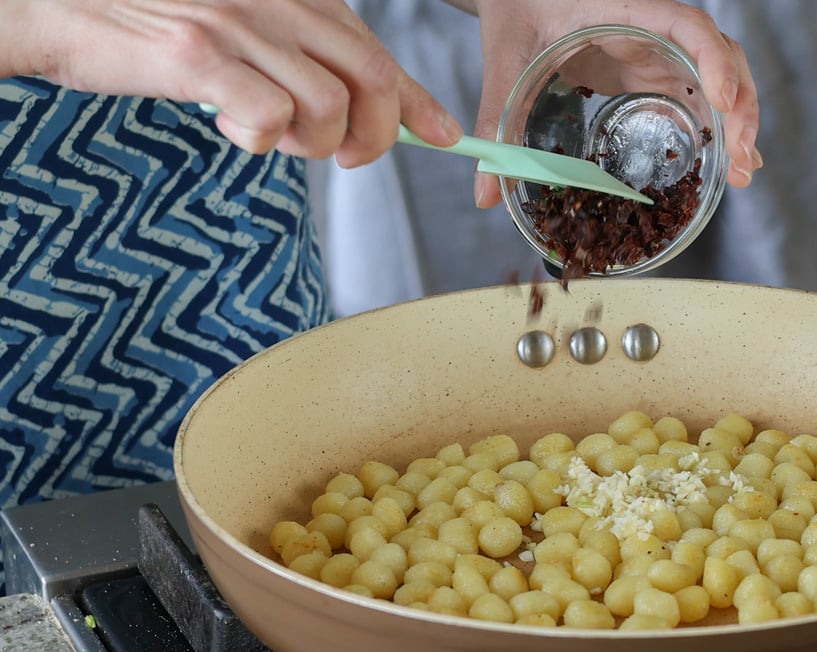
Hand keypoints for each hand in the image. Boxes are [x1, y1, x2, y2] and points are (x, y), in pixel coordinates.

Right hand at [3, 0, 462, 166]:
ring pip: (329, 109)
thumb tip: (347, 110)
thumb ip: (294, 55)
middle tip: (350, 157)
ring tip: (272, 136)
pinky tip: (230, 126)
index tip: (446, 135)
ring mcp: (238, 26)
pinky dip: (261, 140)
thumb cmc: (149, 19)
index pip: (377, 50)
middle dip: (379, 136)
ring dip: (313, 144)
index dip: (420, 100)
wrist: (57, 1)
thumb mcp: (238, 23)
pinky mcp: (197, 56)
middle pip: (372, 81)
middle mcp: (275, 2)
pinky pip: (269, 116)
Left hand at [457, 0, 761, 207]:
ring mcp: (657, 48)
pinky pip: (696, 91)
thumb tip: (485, 192)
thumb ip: (496, 120)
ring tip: (743, 170)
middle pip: (722, 55)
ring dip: (738, 120)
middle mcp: (653, 26)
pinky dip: (717, 124)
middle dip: (741, 106)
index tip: (722, 102)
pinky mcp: (652, 68)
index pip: (689, 26)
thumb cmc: (516, 4)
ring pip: (720, 75)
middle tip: (742, 159)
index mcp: (627, 8)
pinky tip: (728, 160)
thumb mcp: (506, 60)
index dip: (713, 61)